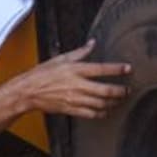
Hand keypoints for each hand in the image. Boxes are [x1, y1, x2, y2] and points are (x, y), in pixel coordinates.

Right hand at [10, 40, 131, 117]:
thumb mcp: (61, 58)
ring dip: (113, 103)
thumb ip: (80, 52)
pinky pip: (91, 114)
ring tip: (119, 100)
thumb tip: (92, 43)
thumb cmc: (42, 74)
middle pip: (106, 90)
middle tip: (127, 90)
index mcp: (76, 70)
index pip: (102, 69)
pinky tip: (106, 110)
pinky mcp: (72, 109)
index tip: (128, 68)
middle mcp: (78, 85)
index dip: (117, 69)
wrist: (28, 91)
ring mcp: (75, 99)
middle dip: (120, 91)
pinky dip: (102, 113)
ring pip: (101, 104)